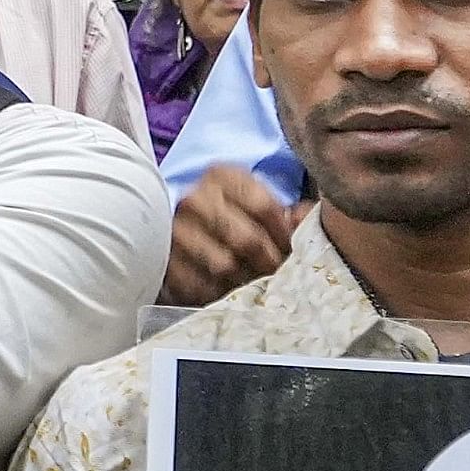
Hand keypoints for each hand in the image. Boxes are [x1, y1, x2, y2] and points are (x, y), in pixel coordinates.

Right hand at [161, 166, 303, 303]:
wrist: (182, 233)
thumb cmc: (231, 217)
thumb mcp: (256, 203)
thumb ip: (288, 212)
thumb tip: (305, 221)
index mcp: (221, 176)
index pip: (264, 207)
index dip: (284, 235)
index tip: (291, 249)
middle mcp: (194, 199)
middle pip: (247, 240)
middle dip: (268, 262)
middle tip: (276, 273)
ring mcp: (175, 231)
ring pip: (225, 266)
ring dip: (245, 281)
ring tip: (254, 283)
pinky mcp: (164, 261)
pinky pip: (201, 287)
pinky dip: (219, 294)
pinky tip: (228, 290)